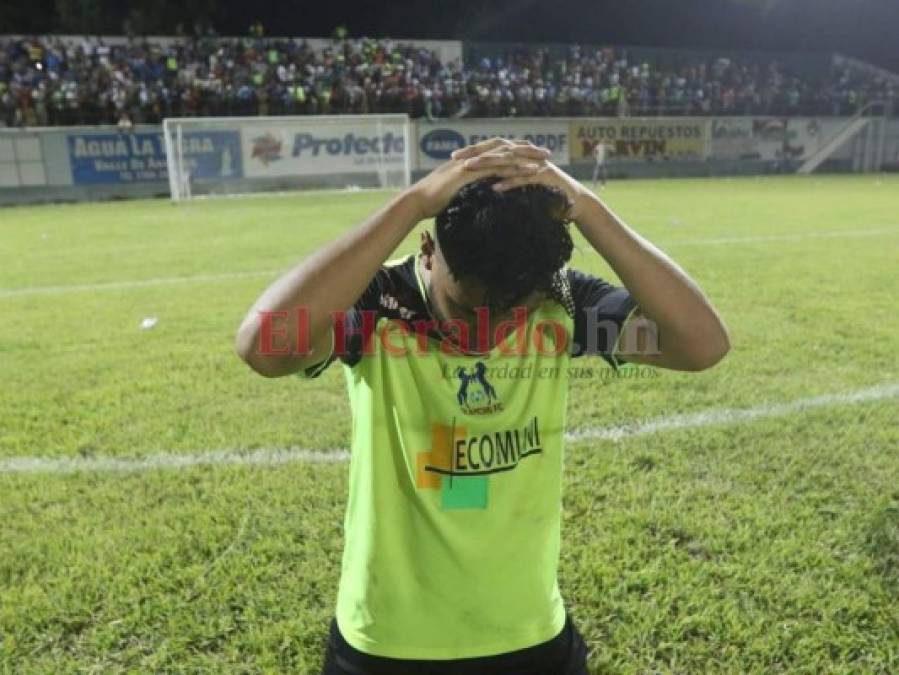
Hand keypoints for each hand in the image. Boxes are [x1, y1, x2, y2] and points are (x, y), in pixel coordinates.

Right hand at [407, 138, 551, 219]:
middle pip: (506, 147)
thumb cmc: (433, 200)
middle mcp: (473, 156)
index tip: (532, 152)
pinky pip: (498, 169)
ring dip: (528, 156)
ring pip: (505, 155)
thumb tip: (475, 192)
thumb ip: (466, 187)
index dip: (515, 149)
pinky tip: (531, 172)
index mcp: (471, 159)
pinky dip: (517, 169)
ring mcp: (473, 163)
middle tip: (547, 152)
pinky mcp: (472, 173)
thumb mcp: (455, 191)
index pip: (497, 149)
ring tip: (546, 159)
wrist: (418, 201)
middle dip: (527, 148)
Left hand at [455, 139, 593, 220]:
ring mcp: (537, 165)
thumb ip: (506, 181)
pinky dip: (510, 182)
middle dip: (475, 153)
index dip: (473, 151)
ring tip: (469, 168)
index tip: (453, 157)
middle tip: (455, 158)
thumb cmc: (546, 197)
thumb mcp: (522, 187)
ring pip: (509, 161)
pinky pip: (525, 179)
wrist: (576, 204)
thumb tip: (484, 184)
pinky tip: (495, 188)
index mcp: (520, 156)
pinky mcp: (546, 178)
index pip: (493, 149)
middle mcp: (527, 156)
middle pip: (498, 150)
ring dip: (488, 164)